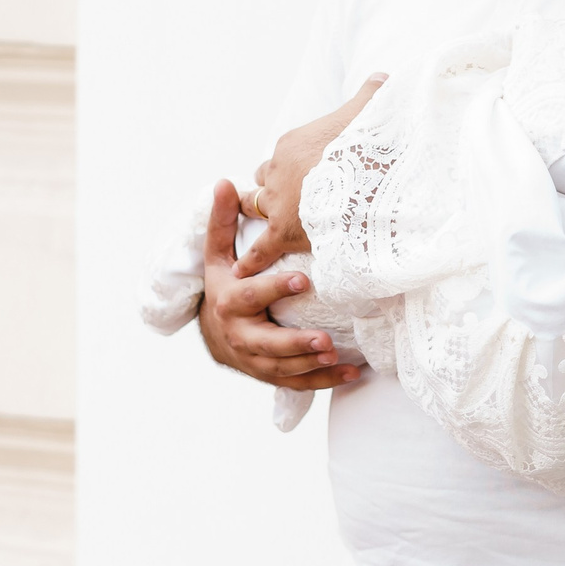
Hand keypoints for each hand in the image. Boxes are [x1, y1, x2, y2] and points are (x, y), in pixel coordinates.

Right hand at [198, 180, 366, 392]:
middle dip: (296, 343)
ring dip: (311, 365)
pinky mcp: (270, 374)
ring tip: (337, 354)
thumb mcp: (217, 255)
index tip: (302, 280)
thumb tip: (224, 183)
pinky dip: (324, 381)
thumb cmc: (223, 284)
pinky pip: (297, 382)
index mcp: (230, 302)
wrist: (213, 332)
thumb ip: (221, 222)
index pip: (252, 295)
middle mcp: (240, 335)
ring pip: (282, 368)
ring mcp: (255, 360)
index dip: (275, 288)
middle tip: (325, 339)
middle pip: (267, 343)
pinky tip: (352, 373)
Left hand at [237, 74, 387, 276]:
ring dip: (259, 213)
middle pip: (265, 179)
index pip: (281, 155)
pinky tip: (242, 268)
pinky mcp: (283, 231)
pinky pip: (260, 248)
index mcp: (292, 144)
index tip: (303, 170)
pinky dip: (251, 259)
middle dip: (273, 186)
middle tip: (284, 195)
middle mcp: (278, 171)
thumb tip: (382, 77)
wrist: (364, 177)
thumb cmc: (366, 143)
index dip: (290, 165)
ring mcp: (278, 202)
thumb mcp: (367, 112)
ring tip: (260, 224)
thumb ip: (370, 96)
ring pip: (258, 206)